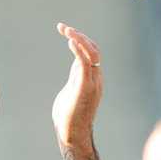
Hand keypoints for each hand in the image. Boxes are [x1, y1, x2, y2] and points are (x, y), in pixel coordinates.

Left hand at [52, 25, 102, 149]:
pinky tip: (70, 42)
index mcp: (94, 78)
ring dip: (78, 39)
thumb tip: (77, 62)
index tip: (64, 30)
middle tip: (63, 27)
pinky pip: (85, 64)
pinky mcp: (85, 87)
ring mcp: (93, 82)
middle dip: (79, 35)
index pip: (91, 53)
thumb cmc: (69, 114)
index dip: (79, 39)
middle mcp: (97, 78)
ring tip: (66, 30)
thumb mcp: (72, 89)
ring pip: (92, 53)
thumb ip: (76, 76)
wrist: (73, 132)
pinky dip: (79, 51)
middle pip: (94, 49)